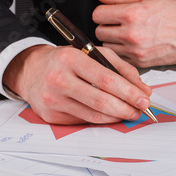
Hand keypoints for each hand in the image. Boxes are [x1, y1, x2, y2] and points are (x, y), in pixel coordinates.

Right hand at [3, 45, 151, 124]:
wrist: (31, 70)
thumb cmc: (65, 61)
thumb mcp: (93, 53)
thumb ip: (121, 68)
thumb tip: (142, 89)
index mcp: (70, 59)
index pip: (106, 79)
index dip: (129, 92)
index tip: (144, 98)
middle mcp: (58, 79)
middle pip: (101, 101)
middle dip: (126, 108)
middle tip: (140, 110)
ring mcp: (52, 100)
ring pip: (93, 115)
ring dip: (116, 117)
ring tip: (129, 113)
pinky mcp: (51, 116)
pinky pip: (83, 121)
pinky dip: (101, 120)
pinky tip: (110, 115)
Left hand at [92, 0, 175, 67]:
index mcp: (132, 14)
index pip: (97, 14)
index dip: (103, 10)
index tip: (111, 10)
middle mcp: (132, 34)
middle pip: (99, 31)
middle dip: (107, 25)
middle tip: (120, 21)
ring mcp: (136, 51)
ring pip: (107, 46)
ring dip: (113, 39)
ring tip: (127, 32)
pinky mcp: (141, 62)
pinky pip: (119, 57)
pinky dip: (122, 51)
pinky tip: (133, 43)